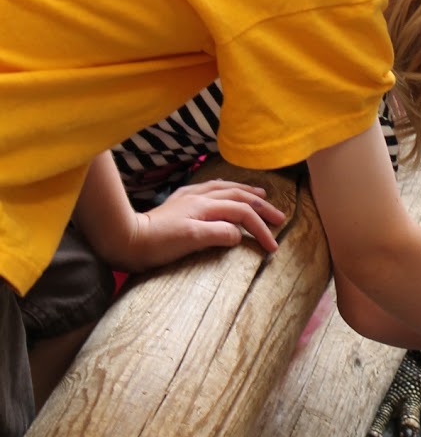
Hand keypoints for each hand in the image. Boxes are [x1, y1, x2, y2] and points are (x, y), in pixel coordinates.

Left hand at [122, 179, 286, 270]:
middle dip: (261, 206)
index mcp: (206, 207)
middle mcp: (200, 198)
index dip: (261, 229)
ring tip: (261, 195)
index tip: (273, 248)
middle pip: (239, 196)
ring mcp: (189, 198)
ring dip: (246, 191)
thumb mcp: (192, 240)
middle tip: (279, 217)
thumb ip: (219, 233)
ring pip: (225, 188)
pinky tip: (224, 189)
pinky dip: (225, 188)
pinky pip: (209, 188)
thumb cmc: (157, 244)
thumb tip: (239, 233)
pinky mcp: (178, 202)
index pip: (242, 214)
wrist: (126, 238)